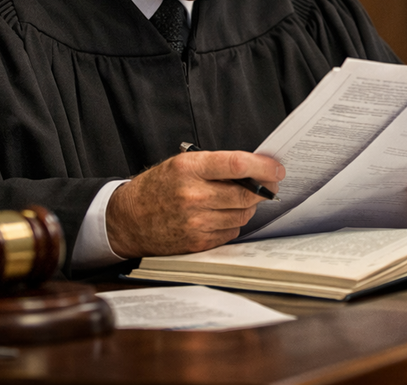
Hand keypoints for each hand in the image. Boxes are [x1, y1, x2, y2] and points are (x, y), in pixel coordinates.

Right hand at [105, 151, 284, 257]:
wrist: (129, 219)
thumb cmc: (159, 187)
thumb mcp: (183, 164)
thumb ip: (218, 165)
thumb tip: (257, 169)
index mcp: (189, 169)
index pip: (237, 165)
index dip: (263, 167)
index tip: (277, 169)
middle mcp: (193, 196)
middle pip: (246, 194)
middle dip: (263, 190)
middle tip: (268, 185)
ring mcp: (195, 222)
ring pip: (242, 214)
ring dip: (247, 207)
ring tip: (237, 199)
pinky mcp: (197, 242)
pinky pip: (231, 232)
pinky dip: (233, 223)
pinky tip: (221, 215)